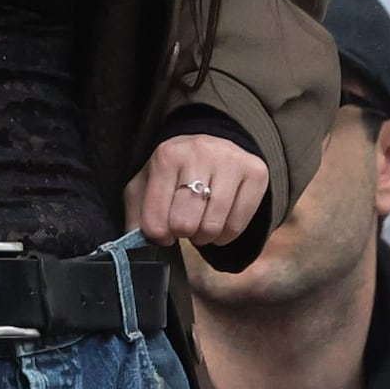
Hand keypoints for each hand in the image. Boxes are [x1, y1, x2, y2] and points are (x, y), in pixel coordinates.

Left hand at [131, 134, 271, 250]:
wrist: (215, 146)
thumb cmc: (177, 172)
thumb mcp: (148, 184)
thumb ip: (137, 213)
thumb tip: (134, 242)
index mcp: (167, 156)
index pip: (155, 217)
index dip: (157, 235)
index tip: (162, 232)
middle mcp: (199, 153)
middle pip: (185, 222)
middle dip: (182, 233)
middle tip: (183, 227)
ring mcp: (230, 161)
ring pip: (213, 226)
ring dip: (204, 237)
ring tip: (200, 226)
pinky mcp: (255, 172)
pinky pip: (238, 224)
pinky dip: (226, 235)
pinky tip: (219, 224)